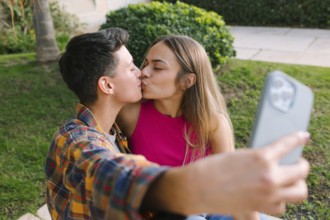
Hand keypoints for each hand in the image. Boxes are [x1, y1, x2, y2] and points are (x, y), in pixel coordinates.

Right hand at [188, 131, 309, 215]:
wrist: (198, 187)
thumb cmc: (214, 167)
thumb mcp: (239, 155)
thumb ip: (260, 158)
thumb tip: (274, 161)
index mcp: (261, 157)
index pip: (288, 144)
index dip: (298, 138)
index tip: (303, 136)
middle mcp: (269, 176)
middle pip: (302, 171)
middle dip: (302, 166)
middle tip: (297, 163)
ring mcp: (267, 194)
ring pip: (299, 192)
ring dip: (296, 185)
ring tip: (290, 181)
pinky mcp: (260, 207)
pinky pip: (281, 206)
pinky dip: (279, 201)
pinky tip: (273, 195)